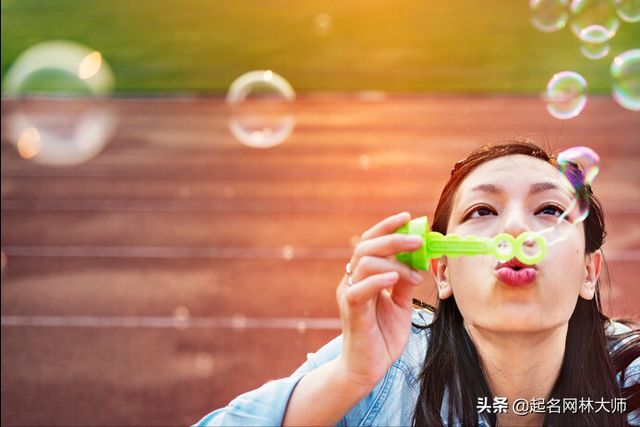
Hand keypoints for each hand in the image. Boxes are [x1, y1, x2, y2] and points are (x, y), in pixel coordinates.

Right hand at [336, 212, 423, 389]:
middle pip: (366, 246)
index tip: (407, 217)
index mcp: (363, 275)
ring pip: (363, 263)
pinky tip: (395, 280)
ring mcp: (349, 295)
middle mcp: (352, 280)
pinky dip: (377, 281)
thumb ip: (405, 283)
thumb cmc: (381, 336)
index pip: (370, 241)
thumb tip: (418, 262)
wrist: (367, 369)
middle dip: (393, 239)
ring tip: (414, 273)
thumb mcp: (401, 305)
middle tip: (418, 240)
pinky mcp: (350, 312)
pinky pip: (358, 290)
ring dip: (392, 261)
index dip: (387, 227)